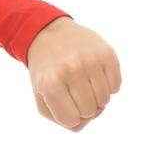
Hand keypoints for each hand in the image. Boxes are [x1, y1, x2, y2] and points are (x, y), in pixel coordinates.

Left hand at [26, 16, 119, 130]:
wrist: (49, 34)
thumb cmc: (46, 70)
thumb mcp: (40, 94)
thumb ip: (58, 117)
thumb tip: (83, 123)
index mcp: (50, 83)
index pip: (71, 120)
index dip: (71, 117)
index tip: (66, 105)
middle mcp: (71, 70)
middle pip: (90, 111)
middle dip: (84, 107)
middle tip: (76, 93)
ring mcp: (90, 60)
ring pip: (105, 100)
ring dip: (97, 98)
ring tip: (85, 84)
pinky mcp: (107, 53)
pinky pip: (116, 86)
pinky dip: (108, 87)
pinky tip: (95, 76)